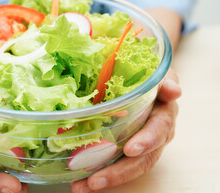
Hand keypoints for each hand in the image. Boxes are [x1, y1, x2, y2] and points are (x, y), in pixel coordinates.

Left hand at [70, 68, 181, 192]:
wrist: (143, 81)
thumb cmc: (148, 77)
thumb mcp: (157, 74)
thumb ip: (165, 82)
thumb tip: (174, 91)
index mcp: (163, 115)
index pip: (159, 129)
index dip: (147, 140)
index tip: (131, 150)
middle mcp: (155, 135)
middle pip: (142, 159)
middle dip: (119, 172)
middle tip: (95, 181)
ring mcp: (141, 145)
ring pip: (128, 167)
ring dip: (105, 179)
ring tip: (81, 187)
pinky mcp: (126, 150)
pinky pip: (116, 165)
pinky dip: (99, 174)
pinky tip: (80, 183)